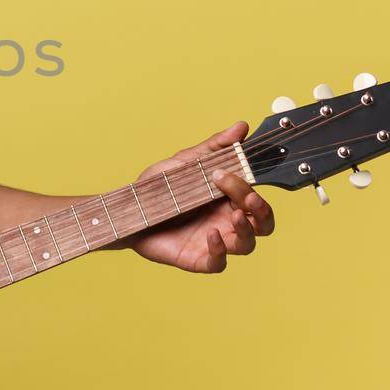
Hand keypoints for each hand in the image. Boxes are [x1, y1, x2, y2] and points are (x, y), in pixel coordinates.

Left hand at [126, 121, 274, 272]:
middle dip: (261, 210)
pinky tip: (211, 235)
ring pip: (247, 244)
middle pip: (262, 223)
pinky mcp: (198, 258)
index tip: (232, 172)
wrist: (127, 211)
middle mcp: (226, 221)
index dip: (253, 187)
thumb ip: (214, 147)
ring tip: (234, 216)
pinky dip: (220, 250)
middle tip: (247, 198)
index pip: (255, 196)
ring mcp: (214, 241)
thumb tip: (241, 126)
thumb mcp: (186, 162)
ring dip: (247, 230)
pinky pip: (219, 263)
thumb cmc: (158, 188)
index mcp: (227, 198)